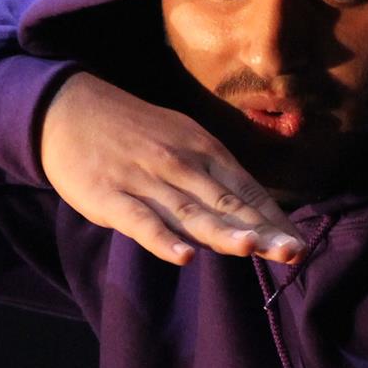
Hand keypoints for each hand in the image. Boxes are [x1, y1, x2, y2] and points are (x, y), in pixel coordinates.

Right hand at [38, 71, 307, 266]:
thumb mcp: (182, 141)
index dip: (274, 220)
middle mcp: (182, 165)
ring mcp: (146, 182)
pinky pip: (141, 223)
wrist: (67, 109)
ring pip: (190, 213)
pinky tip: (184, 258)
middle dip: (262, 231)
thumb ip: (214, 177)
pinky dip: (163, 240)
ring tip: (251, 249)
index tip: (300, 247)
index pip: (247, 191)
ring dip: (221, 232)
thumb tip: (254, 213)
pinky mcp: (111, 198)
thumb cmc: (134, 133)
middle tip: (292, 253)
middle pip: (227, 203)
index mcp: (204, 151)